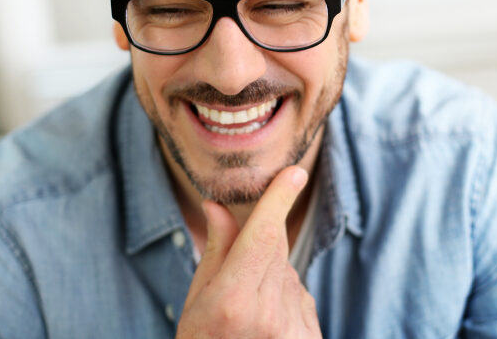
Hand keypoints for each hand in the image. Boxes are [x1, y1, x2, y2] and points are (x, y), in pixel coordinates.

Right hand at [176, 166, 321, 338]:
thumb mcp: (196, 303)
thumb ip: (216, 251)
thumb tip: (217, 205)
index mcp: (232, 302)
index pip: (263, 236)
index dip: (279, 199)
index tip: (295, 173)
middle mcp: (268, 315)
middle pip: (276, 250)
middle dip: (258, 248)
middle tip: (235, 283)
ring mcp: (294, 331)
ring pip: (289, 274)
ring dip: (271, 280)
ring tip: (247, 317)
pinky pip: (301, 298)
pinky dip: (285, 302)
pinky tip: (265, 328)